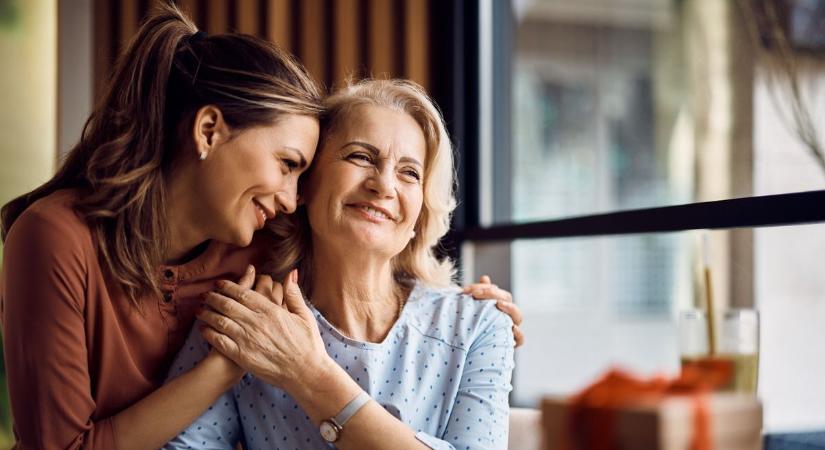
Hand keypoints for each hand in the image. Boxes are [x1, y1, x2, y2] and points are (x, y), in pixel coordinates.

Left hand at [197, 268, 330, 389]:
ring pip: (220, 321)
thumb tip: (291, 273)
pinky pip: (220, 341)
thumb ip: (294, 294)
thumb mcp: (304, 315)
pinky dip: (209, 333)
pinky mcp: (242, 356)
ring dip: (207, 313)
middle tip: (205, 294)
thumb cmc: (308, 344)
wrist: (306, 373)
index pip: (243, 294)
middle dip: (213, 297)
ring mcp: (248, 339)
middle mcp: (256, 323)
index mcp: (271, 310)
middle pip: (227, 305)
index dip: (228, 287)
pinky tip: (203, 329)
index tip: (219, 283)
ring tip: (200, 310)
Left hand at [462, 275, 524, 346]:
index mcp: (501, 306)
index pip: (498, 292)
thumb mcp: (475, 310)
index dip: (485, 289)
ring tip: (498, 304)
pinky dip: (518, 334)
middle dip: (492, 294)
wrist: (473, 351)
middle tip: (476, 294)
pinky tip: (511, 328)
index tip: (469, 290)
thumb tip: (485, 278)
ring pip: (518, 316)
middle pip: (507, 299)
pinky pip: (520, 339)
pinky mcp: (512, 343)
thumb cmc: (475, 326)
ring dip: (509, 308)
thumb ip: (480, 294)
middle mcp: (508, 316)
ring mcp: (511, 328)